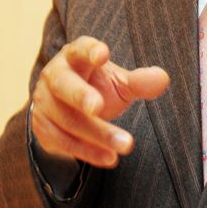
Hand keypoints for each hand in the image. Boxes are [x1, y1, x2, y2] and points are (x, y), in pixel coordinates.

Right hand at [31, 36, 169, 167]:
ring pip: (69, 120)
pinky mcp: (43, 129)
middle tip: (97, 106)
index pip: (81, 49)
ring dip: (98, 134)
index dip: (90, 50)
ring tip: (127, 145)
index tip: (103, 54)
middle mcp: (55, 76)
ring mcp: (45, 103)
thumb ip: (139, 81)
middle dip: (80, 95)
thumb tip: (163, 78)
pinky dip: (89, 152)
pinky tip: (111, 158)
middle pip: (64, 85)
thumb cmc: (97, 85)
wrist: (66, 108)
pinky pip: (65, 143)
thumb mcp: (118, 81)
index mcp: (75, 56)